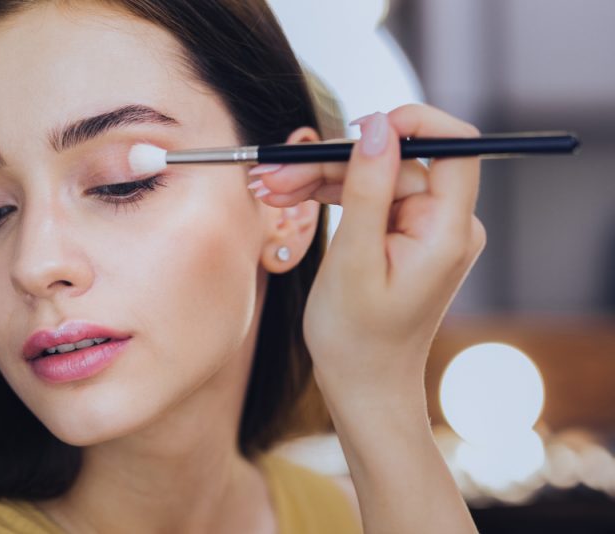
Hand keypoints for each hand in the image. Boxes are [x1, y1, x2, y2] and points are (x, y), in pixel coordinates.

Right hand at [251, 104, 486, 398]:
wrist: (363, 385)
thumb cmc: (357, 337)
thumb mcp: (354, 259)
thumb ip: (367, 188)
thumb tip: (377, 126)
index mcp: (447, 231)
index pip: (454, 146)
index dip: (410, 123)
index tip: (357, 128)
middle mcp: (446, 224)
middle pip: (395, 162)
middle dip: (332, 162)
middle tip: (276, 173)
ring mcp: (425, 229)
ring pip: (375, 177)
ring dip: (321, 178)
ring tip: (269, 188)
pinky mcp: (405, 235)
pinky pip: (370, 198)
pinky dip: (331, 195)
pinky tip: (289, 196)